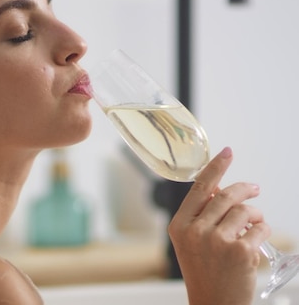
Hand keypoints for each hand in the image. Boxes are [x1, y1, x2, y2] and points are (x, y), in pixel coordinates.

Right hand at [168, 147, 270, 304]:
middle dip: (245, 189)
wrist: (213, 304)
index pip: (199, 189)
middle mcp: (195, 231)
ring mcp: (216, 241)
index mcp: (178, 226)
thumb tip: (216, 189)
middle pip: (225, 196)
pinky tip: (256, 241)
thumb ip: (200, 216)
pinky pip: (259, 228)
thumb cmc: (204, 273)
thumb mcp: (191, 243)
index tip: (227, 152)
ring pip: (245, 210)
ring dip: (255, 215)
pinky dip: (263, 231)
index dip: (215, 168)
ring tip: (254, 226)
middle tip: (255, 189)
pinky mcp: (239, 251)